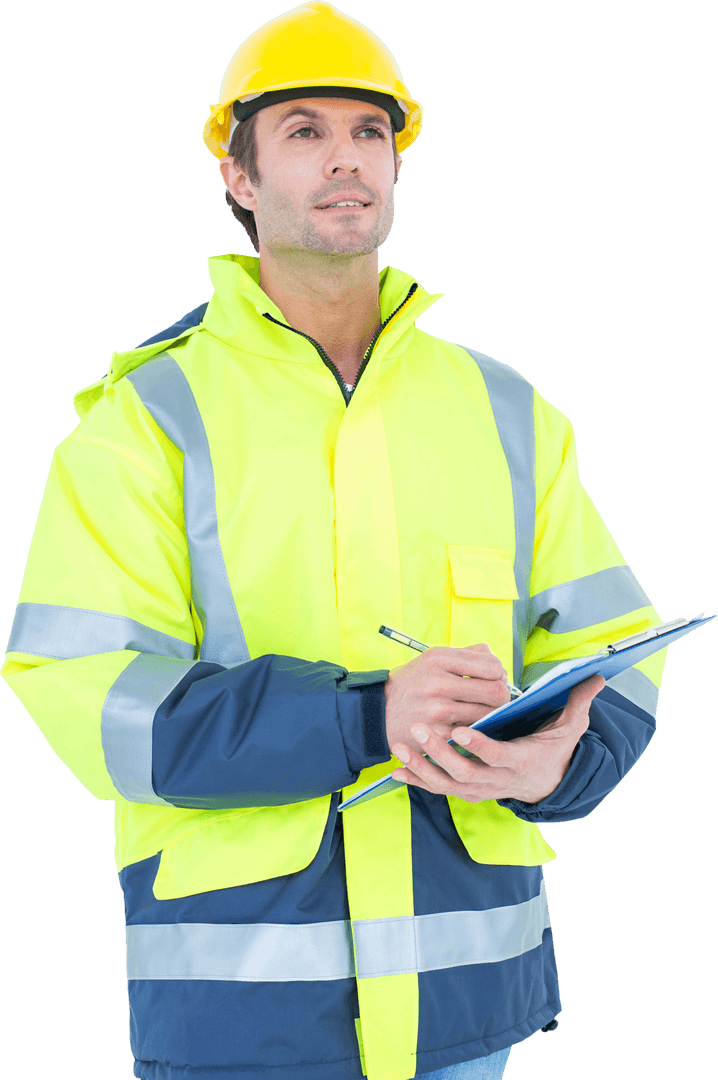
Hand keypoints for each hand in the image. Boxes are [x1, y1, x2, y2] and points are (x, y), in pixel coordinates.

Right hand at [384, 643, 510, 754]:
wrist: (376, 712)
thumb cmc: (411, 684)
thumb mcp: (431, 659)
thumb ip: (466, 656)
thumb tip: (498, 664)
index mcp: (440, 659)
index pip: (492, 666)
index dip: (499, 675)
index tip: (494, 680)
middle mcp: (439, 682)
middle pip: (496, 692)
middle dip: (502, 698)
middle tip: (494, 701)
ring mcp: (438, 709)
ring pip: (488, 714)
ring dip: (490, 716)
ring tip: (480, 713)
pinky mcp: (437, 733)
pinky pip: (472, 733)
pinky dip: (474, 731)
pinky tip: (467, 728)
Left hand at [390, 673, 605, 804]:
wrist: (544, 785)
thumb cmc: (552, 751)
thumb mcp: (568, 730)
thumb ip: (577, 703)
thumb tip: (596, 676)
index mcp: (519, 762)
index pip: (497, 757)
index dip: (480, 746)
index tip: (461, 730)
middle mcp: (496, 781)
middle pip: (464, 773)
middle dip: (439, 753)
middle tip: (418, 729)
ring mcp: (478, 789)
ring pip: (446, 784)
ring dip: (422, 766)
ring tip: (401, 746)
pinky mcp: (465, 792)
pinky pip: (437, 788)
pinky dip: (417, 779)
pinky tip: (396, 768)